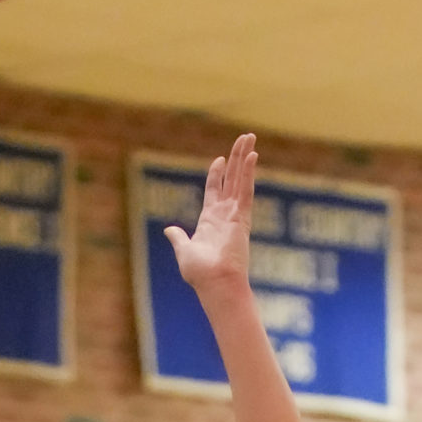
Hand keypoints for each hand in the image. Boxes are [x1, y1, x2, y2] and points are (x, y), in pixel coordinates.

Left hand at [164, 134, 258, 301]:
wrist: (214, 285)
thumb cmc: (200, 274)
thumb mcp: (184, 251)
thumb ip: (178, 238)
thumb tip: (169, 230)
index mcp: (210, 221)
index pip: (214, 191)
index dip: (216, 174)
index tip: (219, 159)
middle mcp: (225, 215)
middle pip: (232, 179)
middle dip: (237, 158)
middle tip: (245, 138)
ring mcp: (235, 214)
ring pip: (241, 179)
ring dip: (245, 157)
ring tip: (250, 137)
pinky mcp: (242, 217)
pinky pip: (246, 190)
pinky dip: (249, 172)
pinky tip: (252, 155)